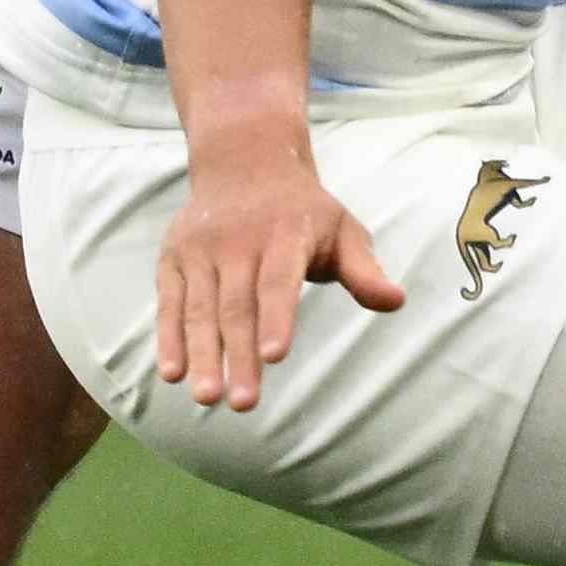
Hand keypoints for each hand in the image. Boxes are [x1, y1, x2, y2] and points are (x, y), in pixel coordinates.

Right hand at [153, 127, 398, 412]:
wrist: (244, 160)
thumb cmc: (304, 211)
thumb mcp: (341, 228)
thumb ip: (364, 269)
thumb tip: (397, 301)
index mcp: (284, 233)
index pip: (278, 280)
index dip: (277, 317)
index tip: (275, 356)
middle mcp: (237, 239)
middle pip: (237, 305)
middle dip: (239, 355)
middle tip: (244, 405)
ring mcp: (201, 247)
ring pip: (201, 308)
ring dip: (203, 355)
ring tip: (207, 399)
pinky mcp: (174, 257)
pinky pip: (170, 302)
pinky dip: (169, 338)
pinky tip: (172, 374)